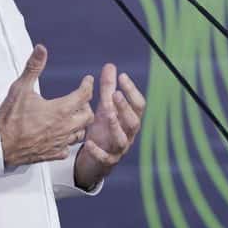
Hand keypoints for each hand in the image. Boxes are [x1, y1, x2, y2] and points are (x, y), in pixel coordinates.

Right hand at [0, 45, 94, 166]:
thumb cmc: (10, 117)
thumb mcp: (20, 88)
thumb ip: (33, 67)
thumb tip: (41, 49)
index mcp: (60, 110)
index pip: (84, 95)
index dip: (88, 85)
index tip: (87, 80)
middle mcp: (64, 127)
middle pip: (88, 116)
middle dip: (86, 106)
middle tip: (80, 99)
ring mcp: (60, 142)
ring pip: (81, 133)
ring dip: (79, 124)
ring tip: (72, 117)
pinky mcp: (53, 154)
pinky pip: (67, 149)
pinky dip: (67, 141)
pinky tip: (61, 136)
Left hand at [74, 63, 145, 189]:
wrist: (96, 160)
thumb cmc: (104, 130)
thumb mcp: (106, 108)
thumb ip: (108, 88)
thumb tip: (110, 66)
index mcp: (130, 120)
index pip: (139, 105)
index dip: (132, 91)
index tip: (122, 76)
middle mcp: (128, 135)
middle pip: (134, 122)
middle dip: (125, 108)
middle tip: (115, 94)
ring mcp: (119, 149)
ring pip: (122, 140)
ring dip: (115, 126)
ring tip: (107, 114)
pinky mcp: (107, 161)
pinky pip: (105, 158)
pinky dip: (98, 151)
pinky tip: (89, 143)